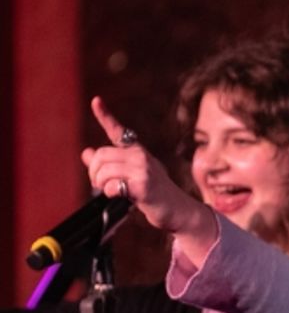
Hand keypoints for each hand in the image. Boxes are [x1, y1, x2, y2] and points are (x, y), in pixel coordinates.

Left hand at [81, 96, 208, 236]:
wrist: (178, 211)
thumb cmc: (154, 195)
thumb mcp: (131, 177)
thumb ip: (108, 165)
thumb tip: (86, 153)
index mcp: (137, 152)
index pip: (118, 131)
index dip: (105, 115)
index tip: (95, 101)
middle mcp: (141, 156)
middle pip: (101, 155)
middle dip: (94, 172)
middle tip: (101, 185)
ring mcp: (143, 169)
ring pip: (104, 170)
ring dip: (101, 185)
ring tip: (112, 192)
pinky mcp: (143, 184)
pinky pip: (112, 185)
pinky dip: (111, 193)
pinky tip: (123, 197)